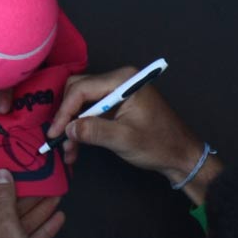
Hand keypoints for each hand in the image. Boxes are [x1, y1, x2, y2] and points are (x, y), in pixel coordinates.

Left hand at [0, 170, 63, 237]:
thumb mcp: (7, 226)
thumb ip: (5, 199)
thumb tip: (0, 175)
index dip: (8, 184)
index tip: (23, 173)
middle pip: (6, 211)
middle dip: (28, 198)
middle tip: (47, 184)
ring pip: (18, 227)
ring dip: (38, 212)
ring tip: (57, 197)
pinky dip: (39, 232)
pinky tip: (57, 219)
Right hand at [45, 65, 210, 189]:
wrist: (182, 156)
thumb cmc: (159, 145)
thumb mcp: (124, 139)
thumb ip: (94, 131)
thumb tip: (67, 129)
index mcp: (123, 80)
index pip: (82, 89)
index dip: (65, 111)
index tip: (55, 133)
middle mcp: (119, 80)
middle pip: (79, 91)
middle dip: (67, 117)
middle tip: (60, 140)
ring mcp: (117, 92)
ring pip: (82, 103)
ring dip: (74, 126)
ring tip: (69, 151)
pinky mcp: (117, 105)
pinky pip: (92, 112)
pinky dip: (83, 128)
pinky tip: (78, 147)